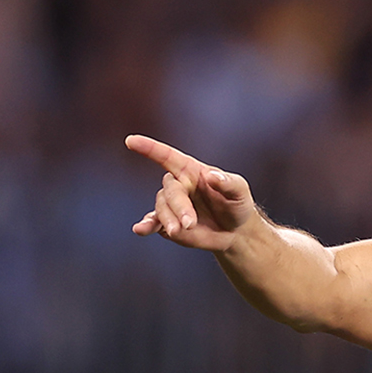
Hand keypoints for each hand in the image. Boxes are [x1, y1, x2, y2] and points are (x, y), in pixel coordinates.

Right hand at [126, 134, 256, 251]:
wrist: (235, 231)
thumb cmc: (237, 204)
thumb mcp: (240, 191)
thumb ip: (229, 182)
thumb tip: (212, 175)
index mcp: (191, 171)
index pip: (168, 157)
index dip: (150, 148)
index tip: (131, 141)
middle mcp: (178, 186)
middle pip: (170, 192)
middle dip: (179, 208)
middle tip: (189, 224)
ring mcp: (171, 206)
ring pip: (161, 209)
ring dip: (168, 220)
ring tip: (179, 231)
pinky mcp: (167, 224)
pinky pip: (153, 223)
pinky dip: (146, 226)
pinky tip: (140, 229)